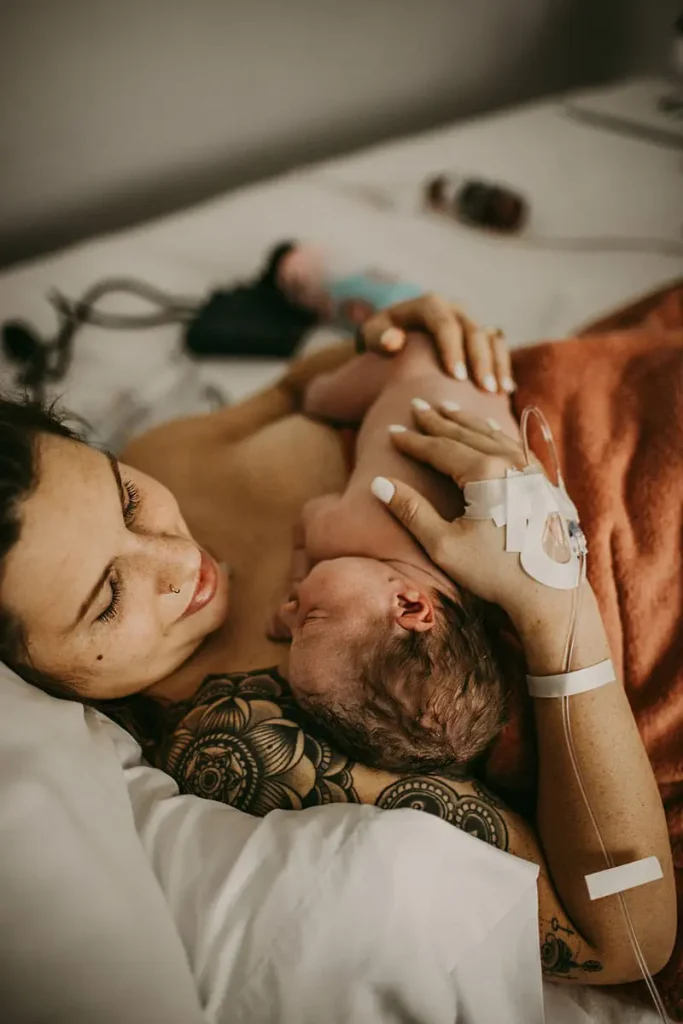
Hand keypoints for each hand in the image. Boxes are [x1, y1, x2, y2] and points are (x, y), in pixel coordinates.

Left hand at [358, 293, 514, 393]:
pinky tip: (507, 390)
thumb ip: (378, 336)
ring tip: (498, 391)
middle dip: (480, 360)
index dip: (453, 349)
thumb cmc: (380, 339)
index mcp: (429, 305)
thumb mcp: (372, 334)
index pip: (445, 323)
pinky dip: (502, 365)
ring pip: (491, 338)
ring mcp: (469, 322)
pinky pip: (498, 346)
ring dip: (496, 364)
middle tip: (484, 388)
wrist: (391, 338)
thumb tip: (394, 341)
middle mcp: (453, 309)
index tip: (456, 376)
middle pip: (473, 331)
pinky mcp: (479, 336)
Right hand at [373, 404, 572, 629]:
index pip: (439, 448)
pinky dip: (491, 433)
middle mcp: (510, 461)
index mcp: (485, 472)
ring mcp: (530, 468)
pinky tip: (485, 430)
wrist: (549, 591)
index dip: (412, 441)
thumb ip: (411, 510)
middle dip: (437, 421)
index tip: (391, 431)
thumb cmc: (494, 572)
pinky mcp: (542, 479)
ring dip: (465, 421)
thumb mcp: (443, 545)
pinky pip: (512, 444)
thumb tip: (379, 483)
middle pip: (464, 433)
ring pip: (490, 434)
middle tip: (417, 407)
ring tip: (447, 409)